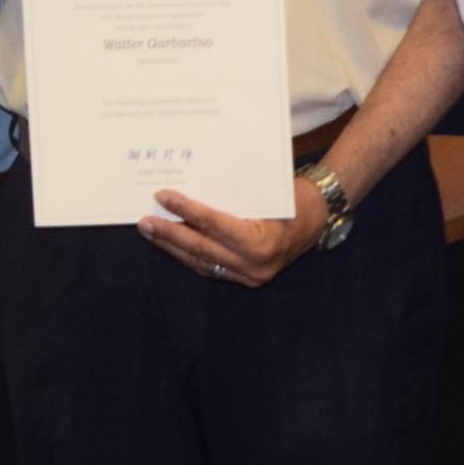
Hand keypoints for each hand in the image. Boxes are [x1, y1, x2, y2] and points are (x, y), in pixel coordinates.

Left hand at [145, 173, 322, 288]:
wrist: (318, 218)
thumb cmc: (293, 197)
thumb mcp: (264, 192)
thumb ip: (230, 197)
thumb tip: (188, 186)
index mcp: (261, 243)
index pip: (214, 224)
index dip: (186, 210)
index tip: (162, 196)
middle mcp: (255, 266)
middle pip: (202, 249)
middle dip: (169, 235)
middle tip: (144, 222)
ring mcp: (250, 276)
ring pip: (202, 262)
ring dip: (173, 247)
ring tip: (151, 231)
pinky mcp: (245, 279)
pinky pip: (210, 268)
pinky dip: (189, 254)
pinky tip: (171, 243)